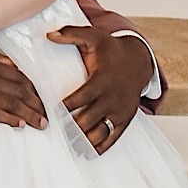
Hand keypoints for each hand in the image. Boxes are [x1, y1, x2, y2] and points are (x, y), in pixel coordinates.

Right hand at [0, 48, 47, 128]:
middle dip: (36, 104)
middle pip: (20, 89)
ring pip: (11, 101)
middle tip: (47, 116)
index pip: (19, 75)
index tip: (42, 100)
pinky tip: (20, 125)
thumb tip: (10, 64)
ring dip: (30, 113)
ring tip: (41, 124)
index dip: (34, 90)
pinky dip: (10, 118)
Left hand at [52, 26, 152, 154]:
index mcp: (102, 80)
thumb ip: (71, 34)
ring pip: (100, 132)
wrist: (138, 61)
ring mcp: (119, 110)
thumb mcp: (94, 37)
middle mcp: (112, 98)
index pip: (81, 98)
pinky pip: (113, 137)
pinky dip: (101, 147)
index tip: (50, 113)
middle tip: (53, 135)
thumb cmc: (111, 50)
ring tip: (67, 147)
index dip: (66, 107)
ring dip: (83, 142)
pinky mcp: (125, 119)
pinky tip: (87, 153)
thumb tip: (49, 34)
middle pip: (88, 119)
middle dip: (70, 129)